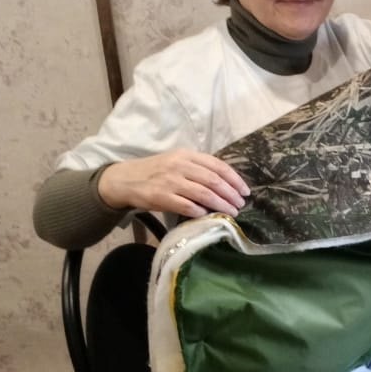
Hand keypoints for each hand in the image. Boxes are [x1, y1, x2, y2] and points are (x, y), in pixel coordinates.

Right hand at [97, 150, 250, 219]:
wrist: (126, 179)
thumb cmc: (156, 172)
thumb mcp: (177, 162)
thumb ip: (198, 169)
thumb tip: (226, 185)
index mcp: (187, 155)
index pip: (218, 166)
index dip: (234, 179)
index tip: (245, 191)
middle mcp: (180, 165)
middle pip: (214, 180)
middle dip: (231, 194)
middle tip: (240, 205)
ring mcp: (170, 181)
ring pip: (203, 193)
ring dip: (221, 204)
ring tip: (231, 212)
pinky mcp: (160, 196)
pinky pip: (186, 206)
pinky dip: (200, 211)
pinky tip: (208, 216)